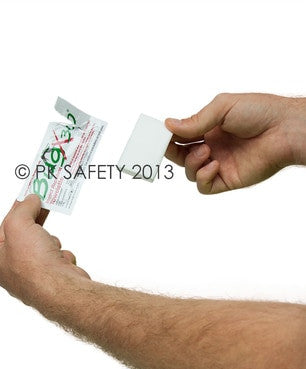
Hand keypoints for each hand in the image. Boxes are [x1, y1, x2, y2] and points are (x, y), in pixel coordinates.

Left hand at [0, 194, 89, 308]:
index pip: (5, 227)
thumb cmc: (34, 263)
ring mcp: (34, 276)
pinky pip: (57, 256)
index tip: (28, 195)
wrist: (61, 288)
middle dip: (36, 224)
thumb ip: (23, 208)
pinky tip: (61, 261)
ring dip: (51, 241)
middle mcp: (13, 272)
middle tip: (45, 203)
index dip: (17, 209)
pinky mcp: (54, 278)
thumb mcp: (18, 224)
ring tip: (51, 247)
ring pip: (44, 245)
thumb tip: (31, 200)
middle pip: (25, 236)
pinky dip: (62, 254)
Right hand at [165, 93, 305, 193]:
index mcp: (209, 129)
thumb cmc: (259, 112)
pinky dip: (203, 177)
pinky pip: (204, 186)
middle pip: (180, 155)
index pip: (181, 136)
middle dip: (170, 151)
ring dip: (192, 162)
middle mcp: (212, 147)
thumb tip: (168, 126)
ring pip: (190, 172)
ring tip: (207, 151)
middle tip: (164, 146)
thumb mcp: (222, 108)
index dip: (167, 137)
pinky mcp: (227, 180)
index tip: (157, 135)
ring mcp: (219, 164)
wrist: (285, 129)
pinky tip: (214, 164)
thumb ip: (195, 120)